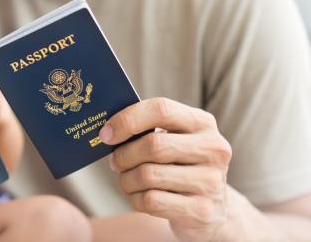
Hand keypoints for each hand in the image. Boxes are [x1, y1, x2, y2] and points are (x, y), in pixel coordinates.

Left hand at [98, 98, 232, 241]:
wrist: (211, 206)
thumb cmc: (179, 163)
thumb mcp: (173, 139)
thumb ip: (147, 129)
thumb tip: (107, 130)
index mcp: (202, 122)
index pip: (161, 109)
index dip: (128, 120)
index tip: (106, 133)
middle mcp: (213, 148)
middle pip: (153, 146)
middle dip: (124, 155)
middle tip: (115, 161)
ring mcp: (211, 181)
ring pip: (148, 175)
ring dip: (126, 179)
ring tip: (125, 179)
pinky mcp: (202, 210)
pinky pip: (151, 201)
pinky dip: (135, 198)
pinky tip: (138, 196)